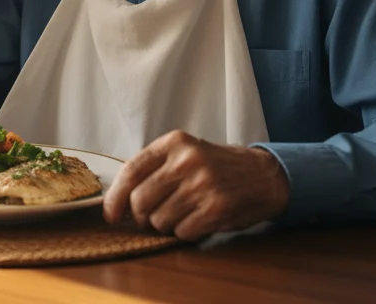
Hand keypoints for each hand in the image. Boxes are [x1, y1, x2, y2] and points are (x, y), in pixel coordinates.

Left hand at [103, 131, 289, 241]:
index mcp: (175, 142)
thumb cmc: (217, 167)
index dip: (115, 197)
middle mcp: (187, 160)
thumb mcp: (186, 153)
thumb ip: (154, 169)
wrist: (264, 176)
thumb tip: (119, 202)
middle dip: (140, 217)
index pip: (131, 171)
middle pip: (140, 200)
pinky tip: (197, 221)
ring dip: (165, 225)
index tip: (111, 214)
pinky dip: (185, 233)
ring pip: (159, 220)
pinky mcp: (216, 208)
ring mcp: (203, 184)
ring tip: (182, 214)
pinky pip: (182, 232)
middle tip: (151, 218)